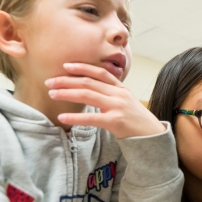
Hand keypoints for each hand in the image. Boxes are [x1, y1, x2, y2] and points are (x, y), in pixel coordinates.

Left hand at [45, 63, 163, 138]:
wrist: (152, 135)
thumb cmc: (136, 120)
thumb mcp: (126, 102)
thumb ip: (111, 95)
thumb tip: (91, 91)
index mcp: (120, 88)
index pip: (99, 72)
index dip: (82, 67)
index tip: (66, 65)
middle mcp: (118, 94)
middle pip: (88, 82)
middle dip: (67, 80)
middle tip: (50, 81)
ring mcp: (117, 107)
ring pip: (87, 95)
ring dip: (67, 93)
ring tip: (52, 94)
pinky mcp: (115, 121)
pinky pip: (91, 118)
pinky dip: (75, 117)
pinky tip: (62, 116)